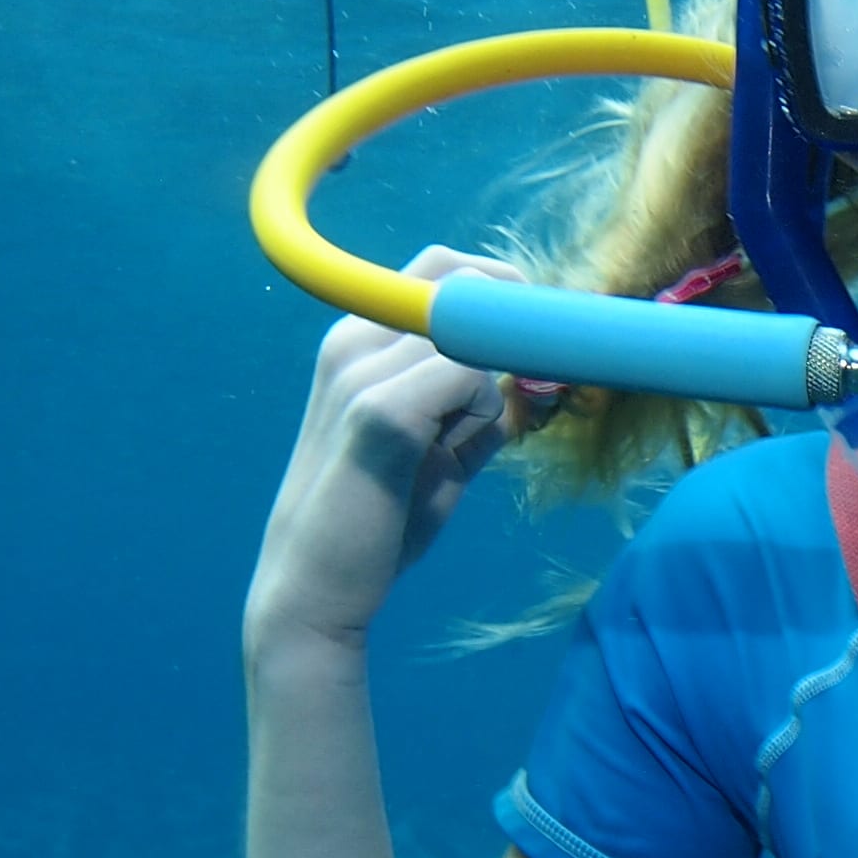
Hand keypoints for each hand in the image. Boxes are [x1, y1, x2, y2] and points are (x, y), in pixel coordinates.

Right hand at [245, 249, 532, 657]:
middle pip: (463, 280)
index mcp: (358, 340)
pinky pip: (469, 378)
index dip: (503, 292)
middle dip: (510, 320)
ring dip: (490, 390)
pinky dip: (481, 416)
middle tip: (530, 378)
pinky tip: (446, 459)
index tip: (540, 337)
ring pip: (473, 335)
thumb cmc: (379, 520)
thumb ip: (479, 413)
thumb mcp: (440, 453)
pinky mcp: (381, 413)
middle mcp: (351, 338)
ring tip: (448, 451)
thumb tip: (532, 385)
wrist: (317, 589)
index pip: (445, 268)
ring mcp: (360, 370)